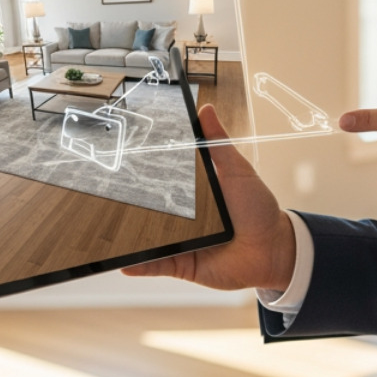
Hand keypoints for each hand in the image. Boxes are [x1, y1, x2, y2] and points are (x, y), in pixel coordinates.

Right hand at [122, 103, 296, 291]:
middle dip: (126, 205)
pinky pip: (156, 265)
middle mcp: (182, 217)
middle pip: (148, 210)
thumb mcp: (237, 171)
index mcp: (192, 193)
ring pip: (146, 239)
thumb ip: (218, 143)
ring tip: (104, 233)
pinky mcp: (182, 264)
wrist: (273, 249)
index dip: (141, 172)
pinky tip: (123, 263)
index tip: (119, 159)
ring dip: (127, 238)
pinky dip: (139, 265)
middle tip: (103, 195)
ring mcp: (179, 241)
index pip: (160, 180)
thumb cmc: (258, 209)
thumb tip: (205, 110)